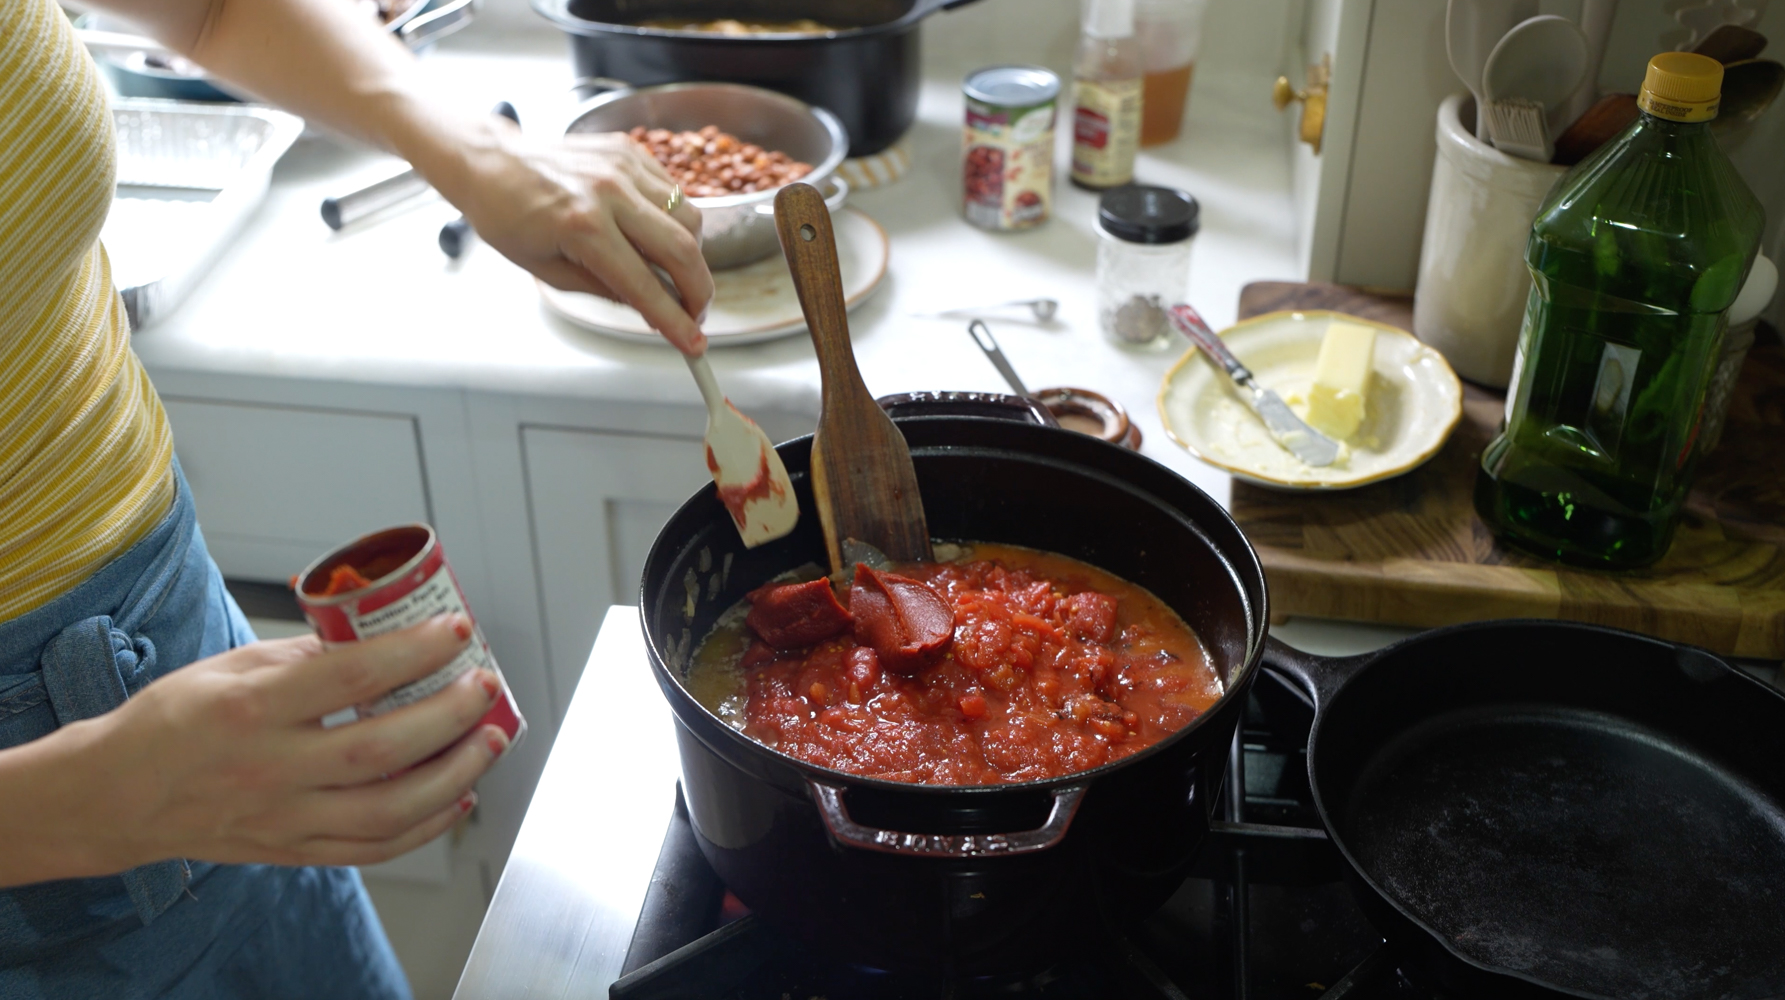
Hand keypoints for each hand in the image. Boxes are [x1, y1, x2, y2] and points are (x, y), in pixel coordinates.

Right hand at [78, 614, 505, 869]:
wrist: (117, 795)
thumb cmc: (173, 721)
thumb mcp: (230, 666)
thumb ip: (305, 655)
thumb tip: (377, 637)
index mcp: (252, 708)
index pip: (350, 676)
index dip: (414, 651)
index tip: (456, 630)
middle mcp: (270, 768)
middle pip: (381, 748)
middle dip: (450, 715)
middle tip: (486, 686)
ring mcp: (283, 818)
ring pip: (387, 809)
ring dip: (454, 774)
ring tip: (489, 741)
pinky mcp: (292, 851)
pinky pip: (372, 849)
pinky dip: (425, 827)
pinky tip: (456, 797)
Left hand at [441, 116, 713, 353]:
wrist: (491, 163)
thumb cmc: (508, 217)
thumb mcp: (549, 271)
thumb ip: (606, 289)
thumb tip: (652, 306)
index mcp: (582, 226)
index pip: (644, 285)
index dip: (674, 320)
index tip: (693, 343)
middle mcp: (609, 191)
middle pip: (683, 248)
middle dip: (699, 291)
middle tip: (696, 313)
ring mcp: (623, 165)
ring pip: (689, 217)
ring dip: (691, 255)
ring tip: (674, 274)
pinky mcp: (630, 151)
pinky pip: (673, 192)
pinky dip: (675, 221)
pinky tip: (657, 236)